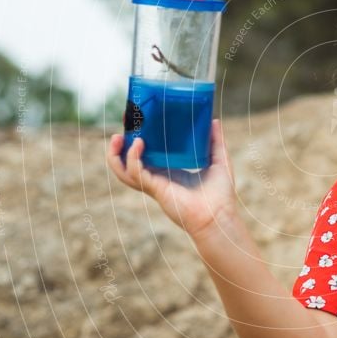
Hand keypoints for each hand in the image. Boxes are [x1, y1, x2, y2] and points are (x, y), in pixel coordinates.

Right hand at [106, 119, 238, 241]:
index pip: (147, 155)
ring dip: (116, 155)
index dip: (138, 140)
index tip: (138, 122)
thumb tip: (214, 121)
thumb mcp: (219, 161)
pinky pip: (136, 173)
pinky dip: (133, 159)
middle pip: (129, 162)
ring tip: (117, 137)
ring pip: (124, 171)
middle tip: (124, 124)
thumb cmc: (221, 195)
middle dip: (120, 146)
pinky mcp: (156, 189)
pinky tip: (139, 144)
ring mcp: (155, 185)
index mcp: (170, 171)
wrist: (219, 216)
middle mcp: (159, 178)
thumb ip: (215, 141)